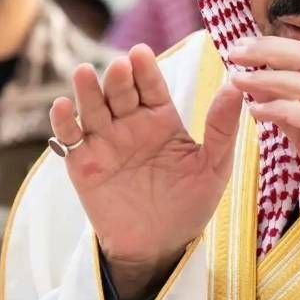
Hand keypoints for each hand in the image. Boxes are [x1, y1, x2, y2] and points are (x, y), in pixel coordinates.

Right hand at [50, 44, 242, 299]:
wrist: (158, 246)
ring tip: (86, 74)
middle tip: (119, 66)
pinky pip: (69, 138)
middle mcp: (131, 124)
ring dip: (88, 91)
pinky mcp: (82, 163)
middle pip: (121, 92)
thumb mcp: (213, 166)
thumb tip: (236, 86)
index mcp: (162, 119)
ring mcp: (104, 141)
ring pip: (93, 108)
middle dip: (119, 78)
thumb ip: (222, 128)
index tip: (141, 53)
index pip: (152, 86)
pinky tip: (63, 107)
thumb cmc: (190, 204)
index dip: (145, 69)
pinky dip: (63, 122)